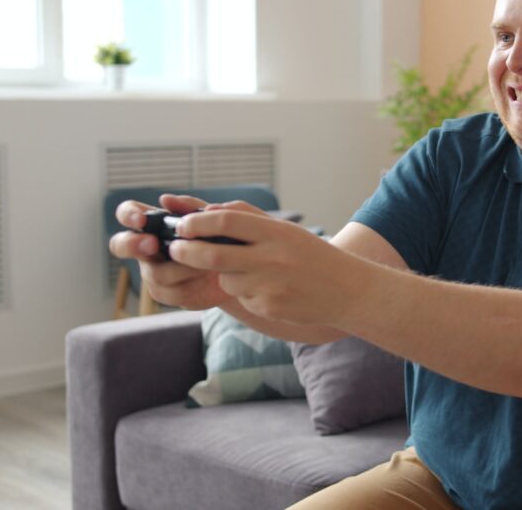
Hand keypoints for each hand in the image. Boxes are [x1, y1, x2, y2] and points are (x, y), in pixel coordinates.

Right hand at [108, 194, 233, 309]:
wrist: (236, 269)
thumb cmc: (218, 238)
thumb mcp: (211, 219)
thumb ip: (190, 207)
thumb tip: (166, 200)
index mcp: (154, 224)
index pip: (127, 213)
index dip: (128, 215)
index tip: (142, 219)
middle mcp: (147, 247)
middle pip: (119, 245)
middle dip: (132, 244)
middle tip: (153, 244)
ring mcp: (153, 271)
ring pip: (155, 273)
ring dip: (182, 268)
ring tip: (205, 263)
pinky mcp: (166, 293)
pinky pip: (171, 293)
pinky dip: (193, 284)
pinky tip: (206, 277)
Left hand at [170, 201, 371, 325]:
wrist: (347, 290)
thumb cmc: (312, 255)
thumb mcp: (286, 230)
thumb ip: (249, 219)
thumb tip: (208, 212)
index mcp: (276, 232)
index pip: (226, 221)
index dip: (198, 223)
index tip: (182, 225)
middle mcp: (272, 258)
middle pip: (213, 254)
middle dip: (187, 252)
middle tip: (174, 249)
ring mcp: (270, 285)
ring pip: (226, 279)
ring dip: (226, 276)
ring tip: (254, 273)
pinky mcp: (269, 308)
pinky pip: (242, 299)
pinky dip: (247, 293)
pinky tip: (271, 291)